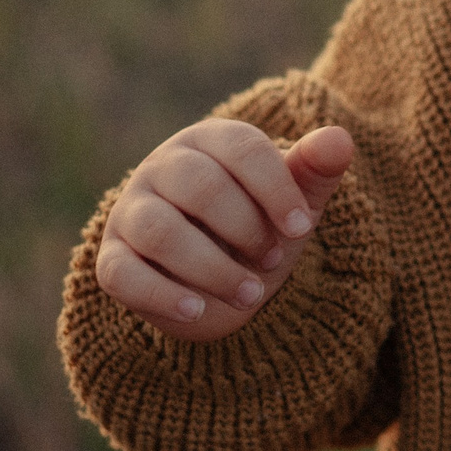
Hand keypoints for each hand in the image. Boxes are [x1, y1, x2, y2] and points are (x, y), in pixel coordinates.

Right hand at [94, 120, 352, 340]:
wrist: (221, 276)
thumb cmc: (263, 222)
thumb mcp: (296, 199)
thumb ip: (316, 169)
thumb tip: (340, 139)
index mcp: (210, 140)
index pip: (242, 149)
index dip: (277, 189)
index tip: (304, 227)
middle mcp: (162, 167)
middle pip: (199, 187)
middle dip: (245, 228)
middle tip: (274, 259)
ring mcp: (130, 212)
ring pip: (161, 232)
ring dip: (212, 268)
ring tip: (251, 294)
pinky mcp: (111, 258)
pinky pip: (122, 274)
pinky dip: (162, 295)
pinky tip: (197, 311)